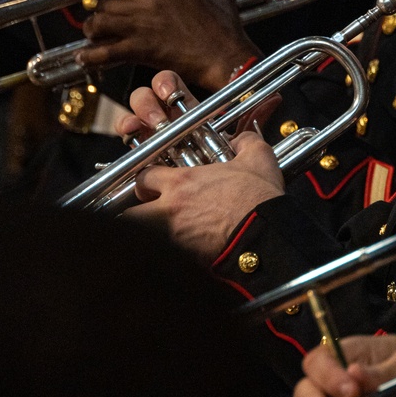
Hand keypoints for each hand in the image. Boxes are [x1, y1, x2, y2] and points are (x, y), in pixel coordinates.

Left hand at [81, 0, 258, 87]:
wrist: (226, 57)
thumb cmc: (225, 27)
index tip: (119, 1)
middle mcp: (148, 2)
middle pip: (106, 1)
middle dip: (101, 12)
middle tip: (103, 21)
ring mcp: (142, 27)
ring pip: (99, 22)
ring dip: (92, 30)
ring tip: (93, 36)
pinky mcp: (141, 50)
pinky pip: (105, 52)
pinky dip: (90, 56)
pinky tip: (82, 58)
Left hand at [126, 70, 282, 259]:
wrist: (266, 235)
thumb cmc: (259, 199)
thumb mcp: (258, 159)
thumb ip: (246, 142)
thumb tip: (242, 139)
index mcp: (182, 183)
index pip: (143, 177)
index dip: (146, 180)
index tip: (153, 184)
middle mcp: (171, 210)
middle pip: (129, 213)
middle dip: (135, 212)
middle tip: (150, 211)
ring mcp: (174, 236)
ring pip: (142, 234)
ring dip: (146, 232)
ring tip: (158, 232)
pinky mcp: (184, 257)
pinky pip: (163, 253)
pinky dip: (167, 251)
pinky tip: (181, 249)